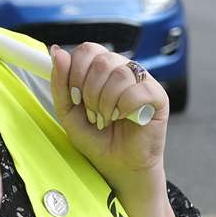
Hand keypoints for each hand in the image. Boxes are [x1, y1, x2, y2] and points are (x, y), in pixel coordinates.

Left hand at [48, 43, 168, 189]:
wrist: (117, 166)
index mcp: (103, 69)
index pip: (88, 50)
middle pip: (102, 60)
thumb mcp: (68, 111)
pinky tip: (124, 118)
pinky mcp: (158, 97)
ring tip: (107, 119)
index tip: (75, 97)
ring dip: (106, 102)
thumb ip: (60, 83)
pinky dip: (125, 107)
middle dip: (89, 91)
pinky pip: (139, 90)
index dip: (76, 71)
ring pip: (119, 74)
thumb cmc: (96, 139)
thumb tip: (57, 51)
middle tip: (92, 114)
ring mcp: (142, 82)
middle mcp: (124, 70)